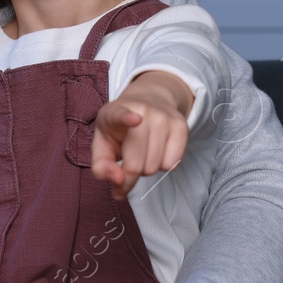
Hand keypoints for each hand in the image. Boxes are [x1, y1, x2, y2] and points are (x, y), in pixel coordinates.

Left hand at [91, 72, 191, 198]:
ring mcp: (163, 117)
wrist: (148, 102)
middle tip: (129, 159)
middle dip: (130, 173)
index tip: (135, 119)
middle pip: (136, 164)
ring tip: (143, 151)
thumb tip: (118, 180)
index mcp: (114, 113)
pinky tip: (158, 150)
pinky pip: (173, 164)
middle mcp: (141, 111)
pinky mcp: (181, 126)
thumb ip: (101, 167)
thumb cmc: (119, 131)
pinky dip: (164, 165)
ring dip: (147, 168)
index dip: (127, 118)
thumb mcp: (102, 146)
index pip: (120, 115)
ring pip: (155, 167)